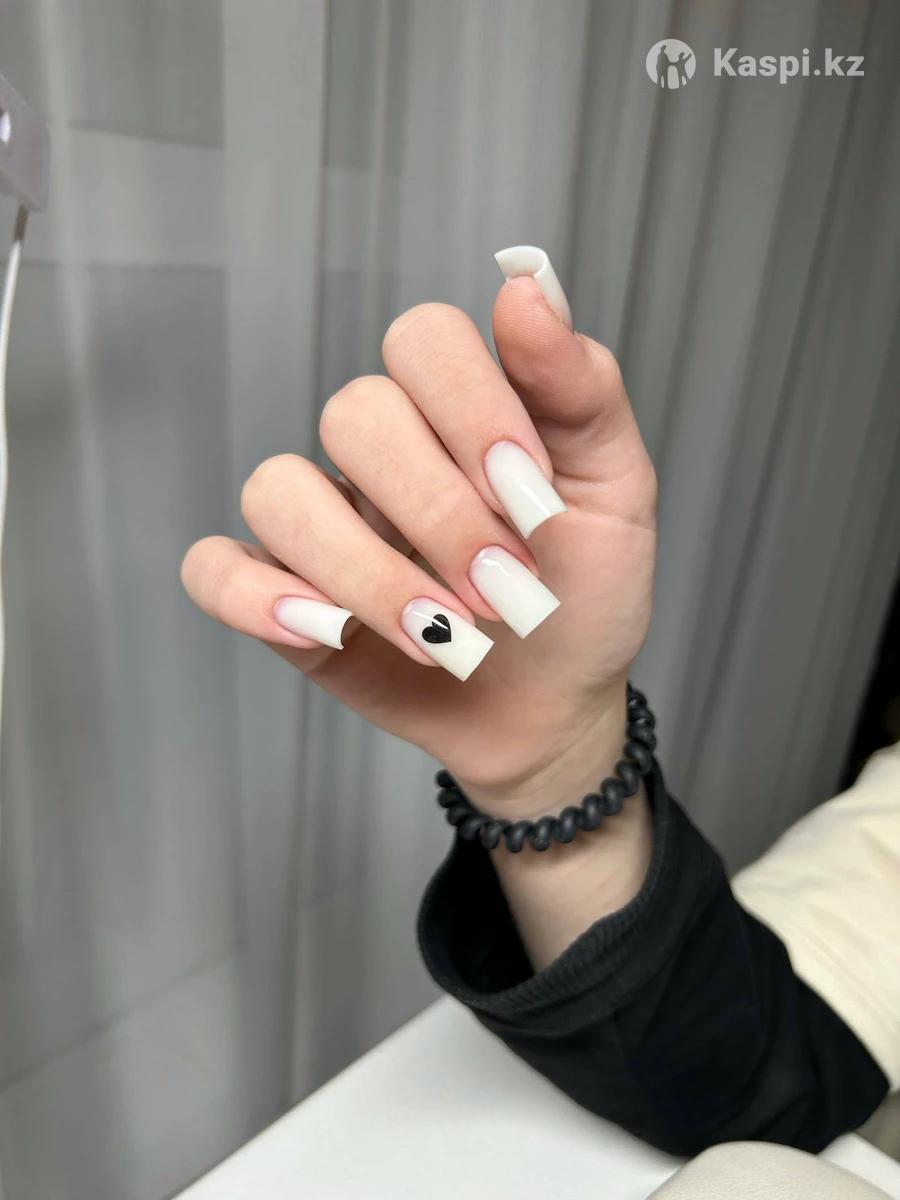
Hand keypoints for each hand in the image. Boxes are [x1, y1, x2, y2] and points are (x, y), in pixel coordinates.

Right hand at [182, 270, 655, 819]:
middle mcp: (379, 451)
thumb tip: (524, 282)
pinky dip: (257, 598)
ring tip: (444, 636)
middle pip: (353, 414)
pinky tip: (330, 632)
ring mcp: (323, 519)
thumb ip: (580, 387)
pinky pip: (215, 568)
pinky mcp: (280, 593)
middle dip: (438, 513)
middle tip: (505, 590)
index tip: (534, 499)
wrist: (552, 706)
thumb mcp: (615, 489)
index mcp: (454, 408)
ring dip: (366, 571)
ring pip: (280, 490)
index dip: (473, 412)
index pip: (423, 341)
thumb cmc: (582, 592)